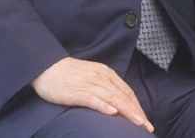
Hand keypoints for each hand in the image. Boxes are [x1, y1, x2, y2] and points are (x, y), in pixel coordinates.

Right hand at [31, 57, 153, 132]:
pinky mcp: (77, 92)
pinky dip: (103, 106)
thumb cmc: (69, 75)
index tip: (145, 121)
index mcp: (106, 74)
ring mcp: (89, 84)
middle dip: (136, 112)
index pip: (126, 92)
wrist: (47, 67)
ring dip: (127, 111)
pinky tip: (113, 113)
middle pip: (123, 96)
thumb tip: (118, 104)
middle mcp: (101, 78)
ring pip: (112, 98)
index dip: (137, 107)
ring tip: (138, 123)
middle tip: (147, 126)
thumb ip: (105, 87)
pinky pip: (92, 99)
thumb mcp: (92, 77)